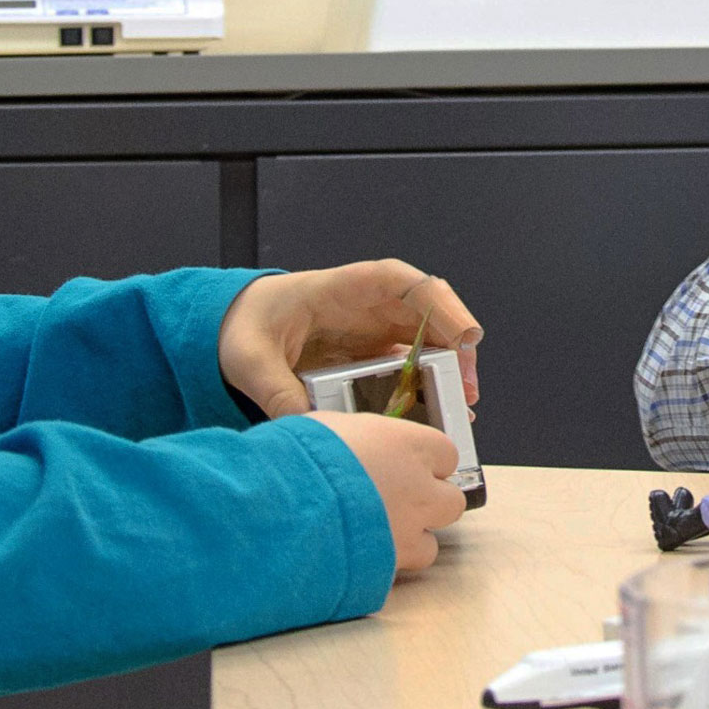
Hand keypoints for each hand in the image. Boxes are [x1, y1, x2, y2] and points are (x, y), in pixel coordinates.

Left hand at [218, 259, 481, 418]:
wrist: (242, 328)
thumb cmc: (250, 326)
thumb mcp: (251, 359)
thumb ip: (275, 391)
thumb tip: (307, 425)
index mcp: (349, 286)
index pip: (404, 282)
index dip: (441, 305)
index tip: (463, 335)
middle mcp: (376, 304)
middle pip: (433, 315)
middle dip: (457, 350)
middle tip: (467, 390)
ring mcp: (383, 329)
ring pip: (433, 343)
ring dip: (451, 374)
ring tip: (460, 412)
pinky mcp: (381, 356)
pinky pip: (417, 368)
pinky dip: (432, 391)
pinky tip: (438, 418)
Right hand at [309, 411, 467, 571]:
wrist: (287, 504)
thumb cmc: (301, 456)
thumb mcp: (329, 428)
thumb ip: (360, 439)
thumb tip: (355, 444)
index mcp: (409, 446)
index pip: (446, 454)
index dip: (426, 462)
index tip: (405, 465)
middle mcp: (420, 489)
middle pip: (451, 502)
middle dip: (429, 504)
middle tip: (397, 502)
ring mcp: (408, 532)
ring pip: (430, 544)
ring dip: (409, 540)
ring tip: (375, 535)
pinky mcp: (390, 566)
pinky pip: (399, 569)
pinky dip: (385, 565)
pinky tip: (358, 556)